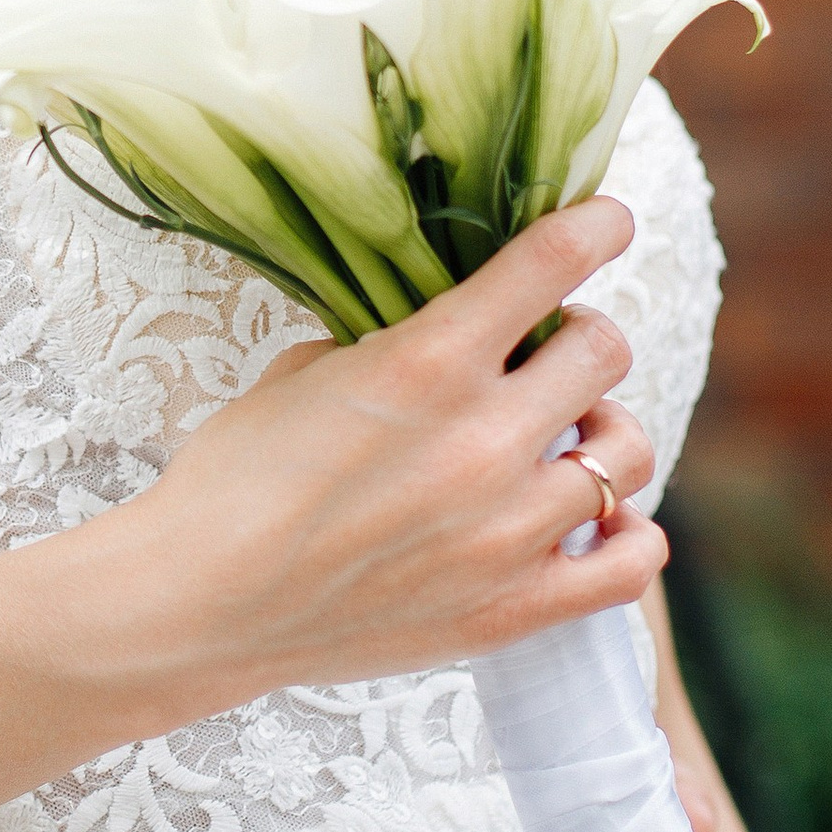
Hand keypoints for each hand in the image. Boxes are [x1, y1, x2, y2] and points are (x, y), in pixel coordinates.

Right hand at [43, 200, 665, 725]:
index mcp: (426, 363)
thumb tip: (456, 330)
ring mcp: (507, 532)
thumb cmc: (235, 478)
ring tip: (563, 441)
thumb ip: (396, 344)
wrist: (198, 604)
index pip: (551, 262)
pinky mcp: (513, 609)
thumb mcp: (304, 372)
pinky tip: (592, 522)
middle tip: (543, 357)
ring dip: (601, 430)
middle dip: (580, 339)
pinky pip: (633, 563)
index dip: (596, 227)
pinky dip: (628, 533)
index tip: (607, 221)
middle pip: (606, 351)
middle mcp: (483, 441)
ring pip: (630, 450)